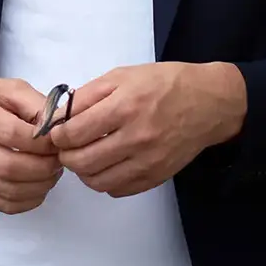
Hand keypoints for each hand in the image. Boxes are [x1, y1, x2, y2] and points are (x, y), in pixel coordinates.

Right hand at [0, 78, 63, 213]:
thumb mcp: (13, 89)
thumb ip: (38, 106)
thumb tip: (59, 131)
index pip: (13, 134)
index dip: (42, 143)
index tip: (58, 142)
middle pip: (9, 167)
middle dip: (43, 168)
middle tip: (58, 160)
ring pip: (8, 190)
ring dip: (39, 186)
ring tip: (51, 172)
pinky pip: (4, 205)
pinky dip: (28, 201)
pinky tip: (37, 186)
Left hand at [47, 62, 245, 197]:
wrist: (208, 103)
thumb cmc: (163, 83)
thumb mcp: (122, 76)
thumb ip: (88, 95)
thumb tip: (60, 115)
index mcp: (125, 106)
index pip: (75, 132)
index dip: (58, 135)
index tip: (56, 132)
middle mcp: (136, 137)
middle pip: (83, 161)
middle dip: (66, 155)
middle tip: (65, 147)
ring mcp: (148, 161)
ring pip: (98, 181)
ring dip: (83, 172)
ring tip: (83, 157)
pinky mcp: (157, 176)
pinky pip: (118, 190)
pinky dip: (105, 182)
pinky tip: (105, 165)